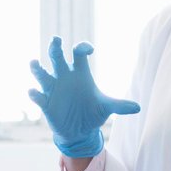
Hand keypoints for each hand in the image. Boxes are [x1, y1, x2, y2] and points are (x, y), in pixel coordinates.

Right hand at [29, 37, 140, 158]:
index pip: (78, 53)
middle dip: (55, 48)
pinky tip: (33, 91)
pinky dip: (35, 94)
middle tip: (56, 39)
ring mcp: (53, 89)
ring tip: (34, 62)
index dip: (82, 48)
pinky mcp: (46, 103)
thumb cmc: (92, 113)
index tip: (88, 49)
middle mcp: (64, 77)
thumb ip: (119, 105)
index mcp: (80, 73)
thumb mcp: (106, 108)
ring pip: (42, 74)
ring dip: (37, 68)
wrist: (80, 131)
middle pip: (57, 57)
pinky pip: (38, 96)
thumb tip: (137, 107)